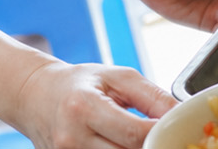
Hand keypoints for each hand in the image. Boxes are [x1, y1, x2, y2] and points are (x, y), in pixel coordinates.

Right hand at [11, 59, 176, 148]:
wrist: (36, 96)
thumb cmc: (79, 84)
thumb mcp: (117, 77)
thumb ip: (151, 96)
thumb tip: (181, 113)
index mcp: (84, 107)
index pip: (133, 133)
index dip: (160, 135)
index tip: (174, 131)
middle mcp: (72, 138)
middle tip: (164, 140)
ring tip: (145, 143)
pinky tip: (127, 148)